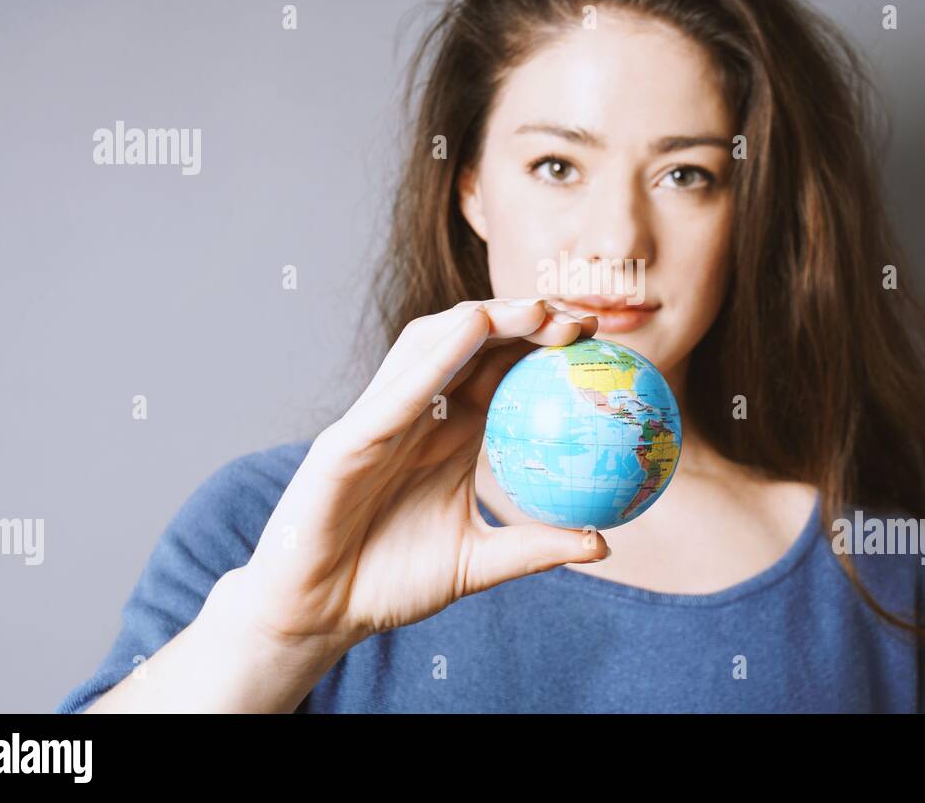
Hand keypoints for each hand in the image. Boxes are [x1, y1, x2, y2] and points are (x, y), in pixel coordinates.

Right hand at [227, 298, 607, 654]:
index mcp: (450, 432)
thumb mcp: (479, 563)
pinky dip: (435, 358)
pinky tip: (472, 332)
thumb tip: (603, 543)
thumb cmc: (392, 583)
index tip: (600, 339)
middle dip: (525, 316)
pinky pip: (395, 393)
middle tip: (579, 316)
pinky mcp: (347, 439)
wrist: (322, 614)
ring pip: (431, 346)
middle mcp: (417, 413)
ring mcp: (380, 420)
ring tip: (536, 310)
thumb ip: (535, 548)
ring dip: (484, 319)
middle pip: (472, 342)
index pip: (501, 368)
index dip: (547, 343)